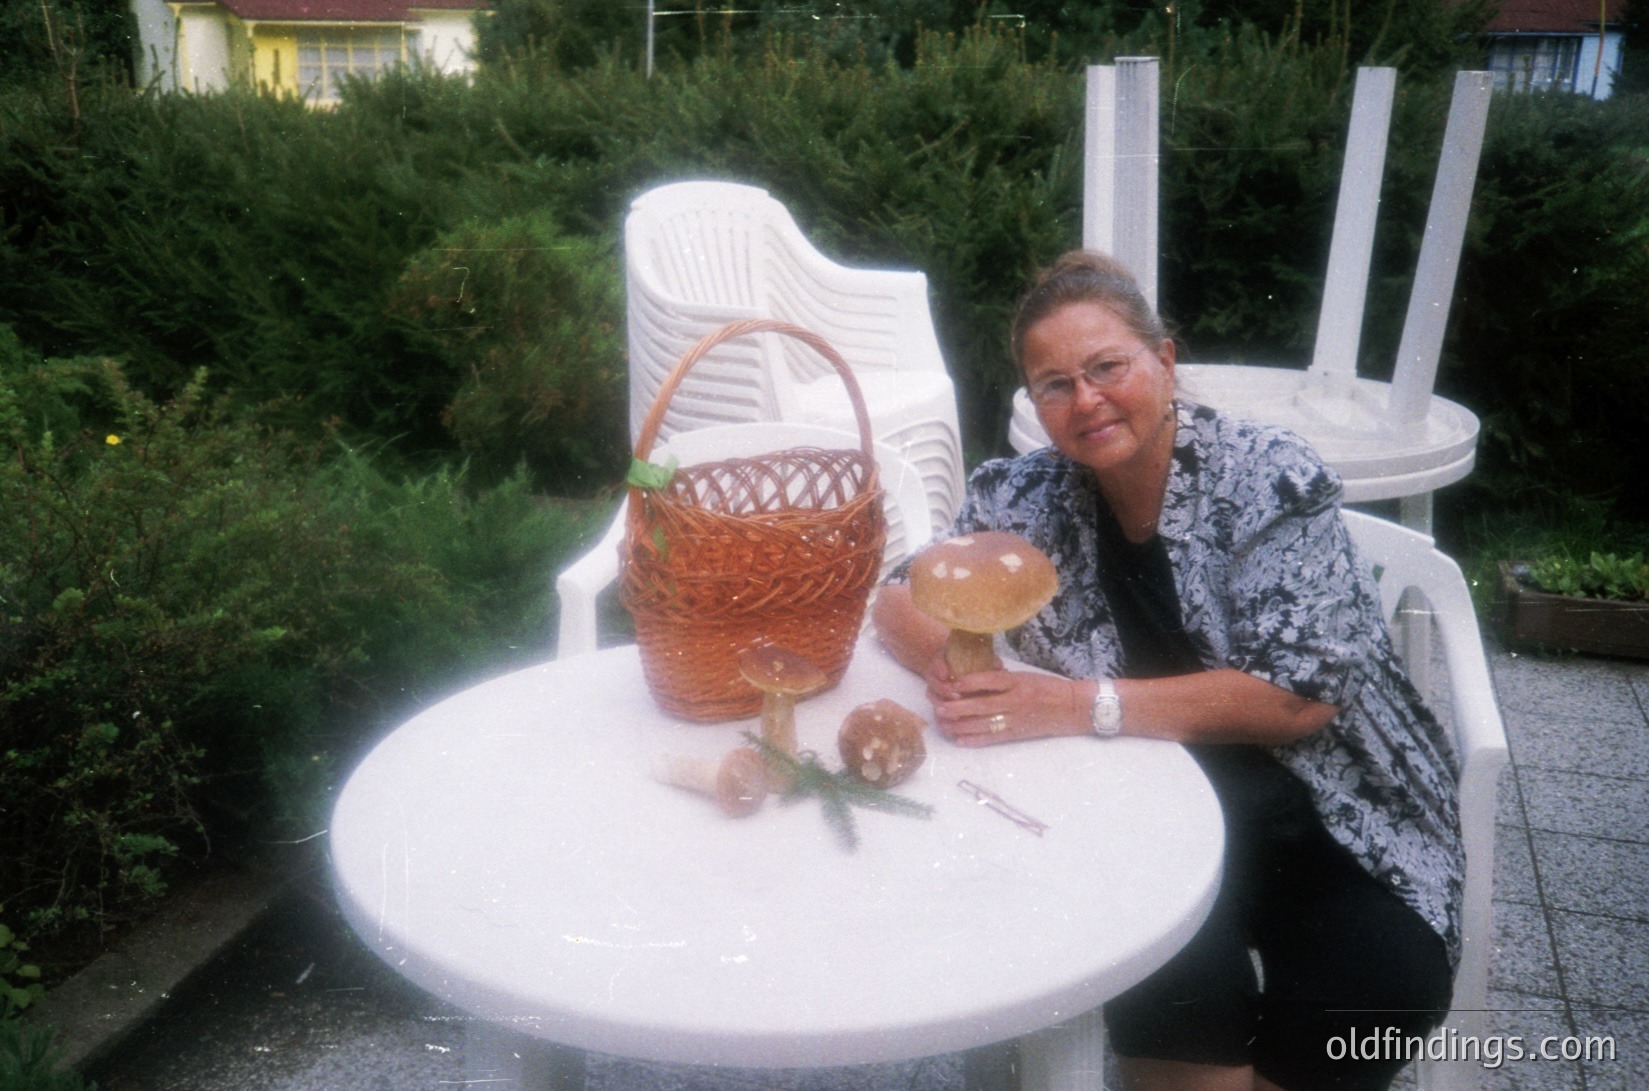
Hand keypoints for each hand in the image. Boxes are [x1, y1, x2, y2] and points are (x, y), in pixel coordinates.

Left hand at [927, 666, 1085, 747]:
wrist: (1072, 708)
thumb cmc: (1046, 688)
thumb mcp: (1024, 677)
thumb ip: (1002, 680)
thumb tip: (972, 681)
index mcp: (1018, 682)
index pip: (990, 680)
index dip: (969, 682)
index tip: (951, 684)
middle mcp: (1016, 701)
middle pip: (983, 705)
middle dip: (959, 707)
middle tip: (940, 708)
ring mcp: (1017, 719)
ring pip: (984, 723)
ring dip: (962, 725)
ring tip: (945, 724)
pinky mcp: (1018, 734)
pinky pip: (993, 738)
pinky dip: (976, 740)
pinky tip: (960, 740)